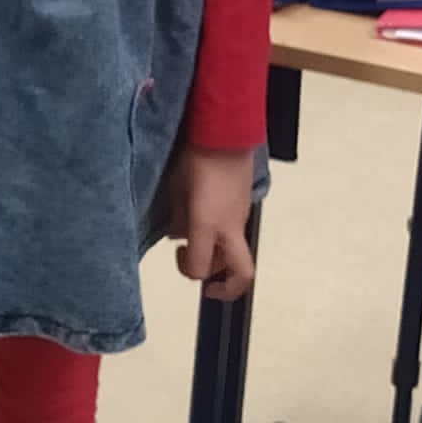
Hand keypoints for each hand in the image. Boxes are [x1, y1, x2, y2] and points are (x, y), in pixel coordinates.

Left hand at [168, 145, 255, 302]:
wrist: (225, 133)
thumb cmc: (196, 157)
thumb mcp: (176, 189)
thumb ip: (177, 218)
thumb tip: (178, 236)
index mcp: (207, 225)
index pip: (200, 268)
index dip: (187, 271)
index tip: (179, 254)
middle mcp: (229, 228)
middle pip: (241, 275)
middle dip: (226, 289)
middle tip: (207, 285)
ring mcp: (241, 219)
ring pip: (238, 255)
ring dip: (221, 261)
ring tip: (200, 244)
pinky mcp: (245, 208)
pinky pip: (236, 234)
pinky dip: (223, 240)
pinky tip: (207, 222)